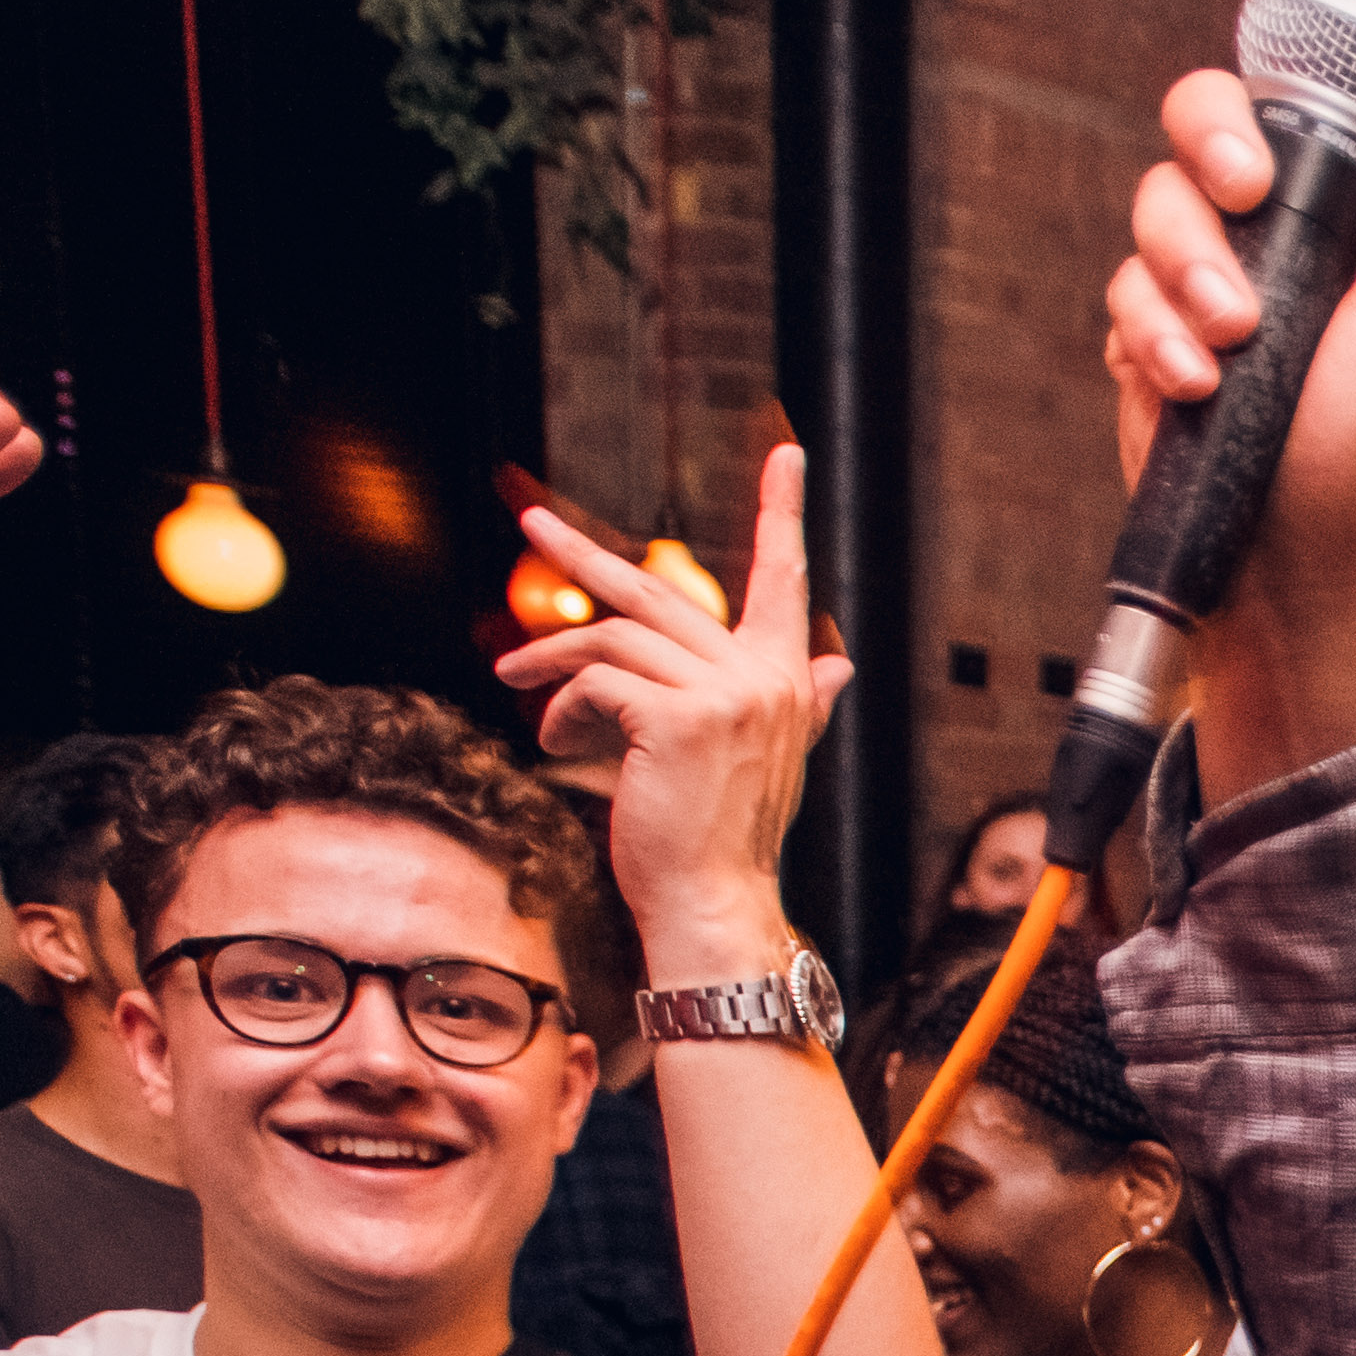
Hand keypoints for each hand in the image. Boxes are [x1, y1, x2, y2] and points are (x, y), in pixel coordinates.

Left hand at [492, 445, 844, 977]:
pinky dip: (564, 710)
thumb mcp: (763, 756)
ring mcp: (726, 694)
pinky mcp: (679, 717)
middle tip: (529, 524)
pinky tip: (557, 742)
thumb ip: (799, 702)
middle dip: (583, 557)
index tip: (788, 453)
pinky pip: (598, 685)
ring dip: (553, 660)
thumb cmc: (726, 836)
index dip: (783, 513)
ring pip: (614, 641)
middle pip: (659, 594)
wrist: (715, 902)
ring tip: (515, 679)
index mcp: (786, 680)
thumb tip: (841, 665)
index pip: (786, 580)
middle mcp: (765, 677)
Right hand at [1107, 0, 1355, 796]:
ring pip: (1155, 207)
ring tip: (1231, 345)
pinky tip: (1195, 387)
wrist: (1292, 586)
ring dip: (1183, 270)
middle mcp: (1288, 246)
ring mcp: (1217, 292)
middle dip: (1209, 146)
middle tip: (1242, 192)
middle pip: (1208, 122)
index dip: (1307, 36)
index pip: (1326, 96)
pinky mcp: (1158, 347)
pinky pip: (1121, 295)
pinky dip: (1149, 337)